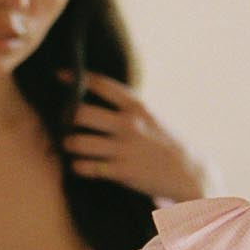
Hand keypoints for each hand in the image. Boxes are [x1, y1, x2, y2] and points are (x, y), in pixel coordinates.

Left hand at [59, 69, 207, 201]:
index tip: (60, 76)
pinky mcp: (122, 172)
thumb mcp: (151, 118)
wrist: (189, 173)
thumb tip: (96, 96)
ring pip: (78, 142)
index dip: (77, 78)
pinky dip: (78, 166)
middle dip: (66, 118)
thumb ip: (127, 108)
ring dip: (69, 143)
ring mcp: (124, 149)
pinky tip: (79, 166)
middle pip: (81, 113)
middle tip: (64, 122)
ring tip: (69, 145)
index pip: (100, 85)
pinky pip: (87, 167)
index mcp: (136, 107)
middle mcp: (129, 125)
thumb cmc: (166, 144)